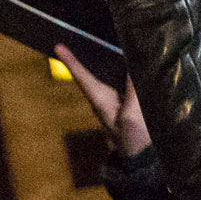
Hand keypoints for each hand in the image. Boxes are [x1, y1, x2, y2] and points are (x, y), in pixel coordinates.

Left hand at [54, 43, 152, 157]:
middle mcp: (106, 99)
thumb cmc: (132, 140)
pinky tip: (137, 62)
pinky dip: (130, 70)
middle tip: (81, 37)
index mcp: (101, 101)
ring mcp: (118, 102)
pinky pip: (128, 82)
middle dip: (89, 56)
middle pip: (96, 73)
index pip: (84, 77)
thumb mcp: (130, 117)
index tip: (57, 46)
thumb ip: (132, 91)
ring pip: (113, 76)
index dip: (71, 62)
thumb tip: (133, 66)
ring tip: (112, 43)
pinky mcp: (131, 105)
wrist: (143, 162)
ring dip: (113, 61)